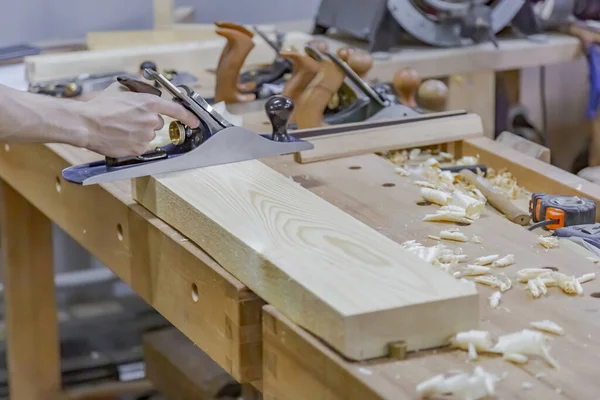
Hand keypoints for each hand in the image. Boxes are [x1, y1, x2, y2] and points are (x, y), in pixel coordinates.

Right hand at [78, 83, 199, 156]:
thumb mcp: (121, 91)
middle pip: (157, 123)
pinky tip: (120, 138)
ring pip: (148, 136)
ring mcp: (146, 136)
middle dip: (146, 122)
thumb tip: (146, 96)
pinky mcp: (139, 149)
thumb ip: (138, 94)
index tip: (195, 121)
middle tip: (128, 120)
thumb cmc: (100, 107)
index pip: (177, 109)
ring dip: (139, 133)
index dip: (188, 116)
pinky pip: (141, 147)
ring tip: (120, 128)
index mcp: (149, 102)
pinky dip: (133, 144)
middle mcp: (151, 120)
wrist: (85, 124)